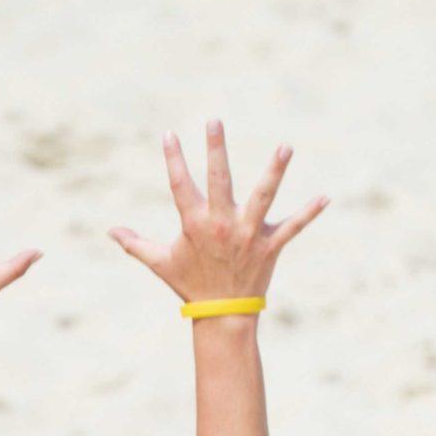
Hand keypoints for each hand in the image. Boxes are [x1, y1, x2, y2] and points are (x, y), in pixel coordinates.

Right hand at [110, 121, 327, 308]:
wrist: (223, 314)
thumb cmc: (190, 284)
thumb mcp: (159, 262)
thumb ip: (135, 243)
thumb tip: (109, 230)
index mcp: (194, 224)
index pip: (180, 184)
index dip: (174, 159)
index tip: (170, 134)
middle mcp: (222, 224)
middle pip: (219, 179)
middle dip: (216, 150)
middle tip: (214, 121)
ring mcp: (248, 233)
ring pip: (264, 196)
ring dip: (275, 171)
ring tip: (286, 146)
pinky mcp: (270, 245)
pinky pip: (293, 226)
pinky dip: (310, 213)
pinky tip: (326, 197)